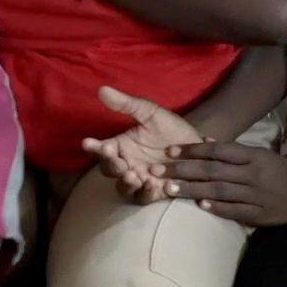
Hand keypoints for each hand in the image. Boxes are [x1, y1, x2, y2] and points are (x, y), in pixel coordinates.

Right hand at [81, 87, 202, 203]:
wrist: (199, 147)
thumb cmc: (171, 129)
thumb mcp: (150, 113)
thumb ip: (127, 104)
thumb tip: (102, 89)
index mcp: (122, 146)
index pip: (101, 149)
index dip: (93, 147)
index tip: (88, 142)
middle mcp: (127, 164)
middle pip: (109, 169)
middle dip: (109, 163)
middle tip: (112, 155)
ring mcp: (140, 179)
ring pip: (124, 187)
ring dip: (125, 183)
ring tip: (131, 175)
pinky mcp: (155, 192)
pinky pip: (144, 197)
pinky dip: (145, 193)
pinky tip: (151, 184)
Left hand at [158, 143, 286, 226]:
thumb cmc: (285, 171)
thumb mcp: (262, 155)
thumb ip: (235, 152)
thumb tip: (206, 144)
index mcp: (253, 156)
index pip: (217, 151)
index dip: (192, 150)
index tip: (169, 151)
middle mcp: (252, 173)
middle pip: (212, 170)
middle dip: (182, 170)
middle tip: (156, 170)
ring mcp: (256, 194)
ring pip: (219, 190)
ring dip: (192, 190)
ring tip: (168, 189)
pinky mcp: (261, 214)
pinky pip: (235, 210)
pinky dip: (217, 208)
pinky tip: (199, 206)